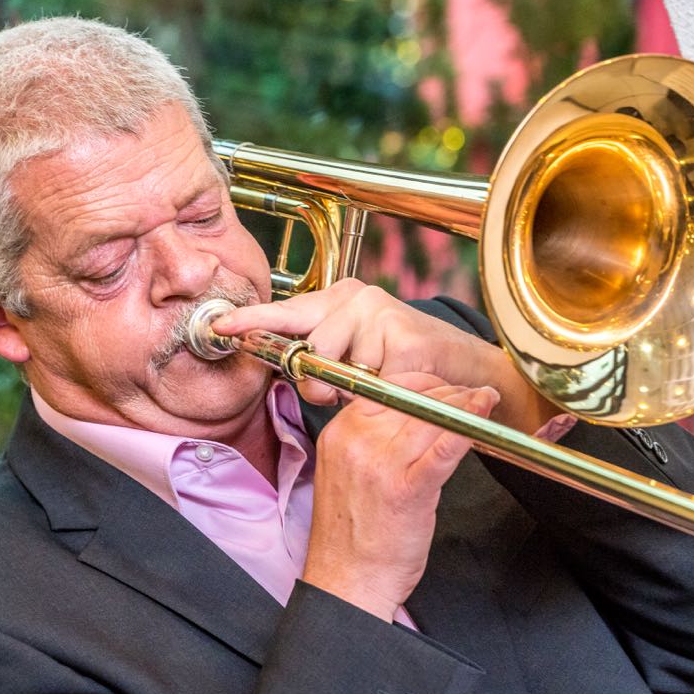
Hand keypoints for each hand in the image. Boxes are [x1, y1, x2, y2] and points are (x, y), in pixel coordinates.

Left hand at [211, 278, 560, 432]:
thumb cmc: (411, 367)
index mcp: (340, 298)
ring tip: (386, 382)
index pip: (289, 311)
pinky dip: (386, 395)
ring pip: (340, 370)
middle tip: (348, 387)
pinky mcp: (405, 339)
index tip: (222, 326)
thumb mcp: (358, 357)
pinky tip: (405, 382)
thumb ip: (323, 357)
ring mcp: (382, 314)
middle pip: (311, 350)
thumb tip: (288, 366)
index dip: (254, 321)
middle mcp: (358, 297)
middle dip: (321, 381)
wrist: (471, 373)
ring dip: (357, 391)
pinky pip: (374, 384)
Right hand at [301, 372, 499, 620]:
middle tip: (475, 394)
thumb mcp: (350, 472)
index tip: (445, 388)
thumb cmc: (352, 535)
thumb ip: (373, 440)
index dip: (423, 383)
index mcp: (340, 433)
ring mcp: (381, 464)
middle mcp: (356, 442)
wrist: (347, 583)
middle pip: (413, 399)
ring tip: (487, 401)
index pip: (386, 388)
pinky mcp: (407, 489)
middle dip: (450, 392)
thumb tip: (414, 415)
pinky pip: (443, 448)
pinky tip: (483, 413)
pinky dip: (467, 426)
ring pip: (432, 417)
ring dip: (466, 405)